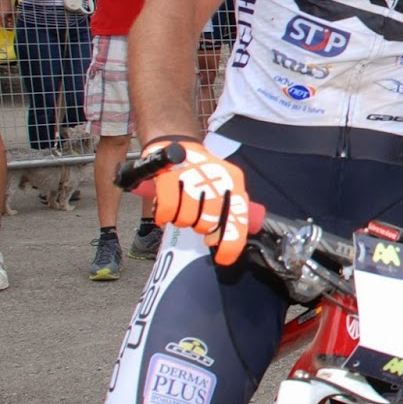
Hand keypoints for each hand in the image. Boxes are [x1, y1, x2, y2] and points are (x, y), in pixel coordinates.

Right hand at [149, 139, 250, 265]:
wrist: (176, 144)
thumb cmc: (199, 175)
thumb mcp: (221, 189)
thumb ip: (225, 213)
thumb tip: (218, 242)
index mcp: (234, 183)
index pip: (237, 220)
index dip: (231, 243)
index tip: (223, 259)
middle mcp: (217, 178)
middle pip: (208, 223)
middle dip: (200, 228)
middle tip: (195, 220)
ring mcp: (193, 176)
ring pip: (187, 219)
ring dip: (180, 220)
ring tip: (180, 209)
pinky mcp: (170, 175)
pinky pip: (167, 209)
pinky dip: (164, 216)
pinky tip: (165, 213)